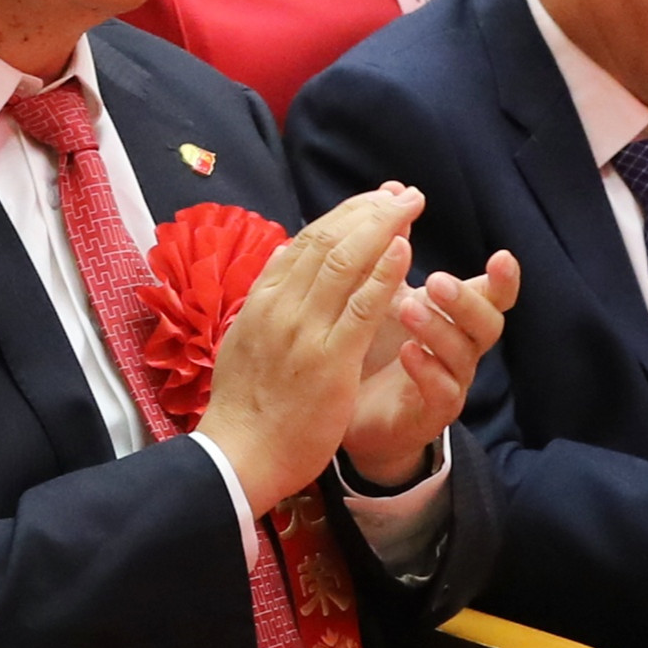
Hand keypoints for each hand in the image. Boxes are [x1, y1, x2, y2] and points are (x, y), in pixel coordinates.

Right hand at [194, 186, 423, 508]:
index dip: (345, 214)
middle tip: (401, 193)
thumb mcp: (246, 336)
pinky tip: (405, 250)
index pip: (306, 240)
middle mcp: (280, 306)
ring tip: (409, 207)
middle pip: (327, 240)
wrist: (239, 454)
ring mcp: (304, 331)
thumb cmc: (246, 402)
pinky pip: (361, 307)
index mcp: (262, 299)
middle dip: (369, 211)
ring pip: (344, 262)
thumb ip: (269, 294)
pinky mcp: (329, 360)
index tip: (374, 199)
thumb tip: (287, 251)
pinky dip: (384, 274)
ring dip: (382, 228)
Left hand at [346, 250, 515, 489]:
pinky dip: (427, 370)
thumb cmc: (375, 345)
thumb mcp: (382, 290)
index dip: (504, 278)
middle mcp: (461, 346)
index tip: (502, 256)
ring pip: (464, 356)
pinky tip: (407, 352)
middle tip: (436, 280)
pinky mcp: (429, 412)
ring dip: (438, 329)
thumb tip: (395, 190)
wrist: (351, 412)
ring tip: (406, 308)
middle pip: (487, 323)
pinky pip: (442, 393)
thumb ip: (393, 247)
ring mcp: (450, 380)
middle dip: (465, 301)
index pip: (493, 294)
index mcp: (455, 314)